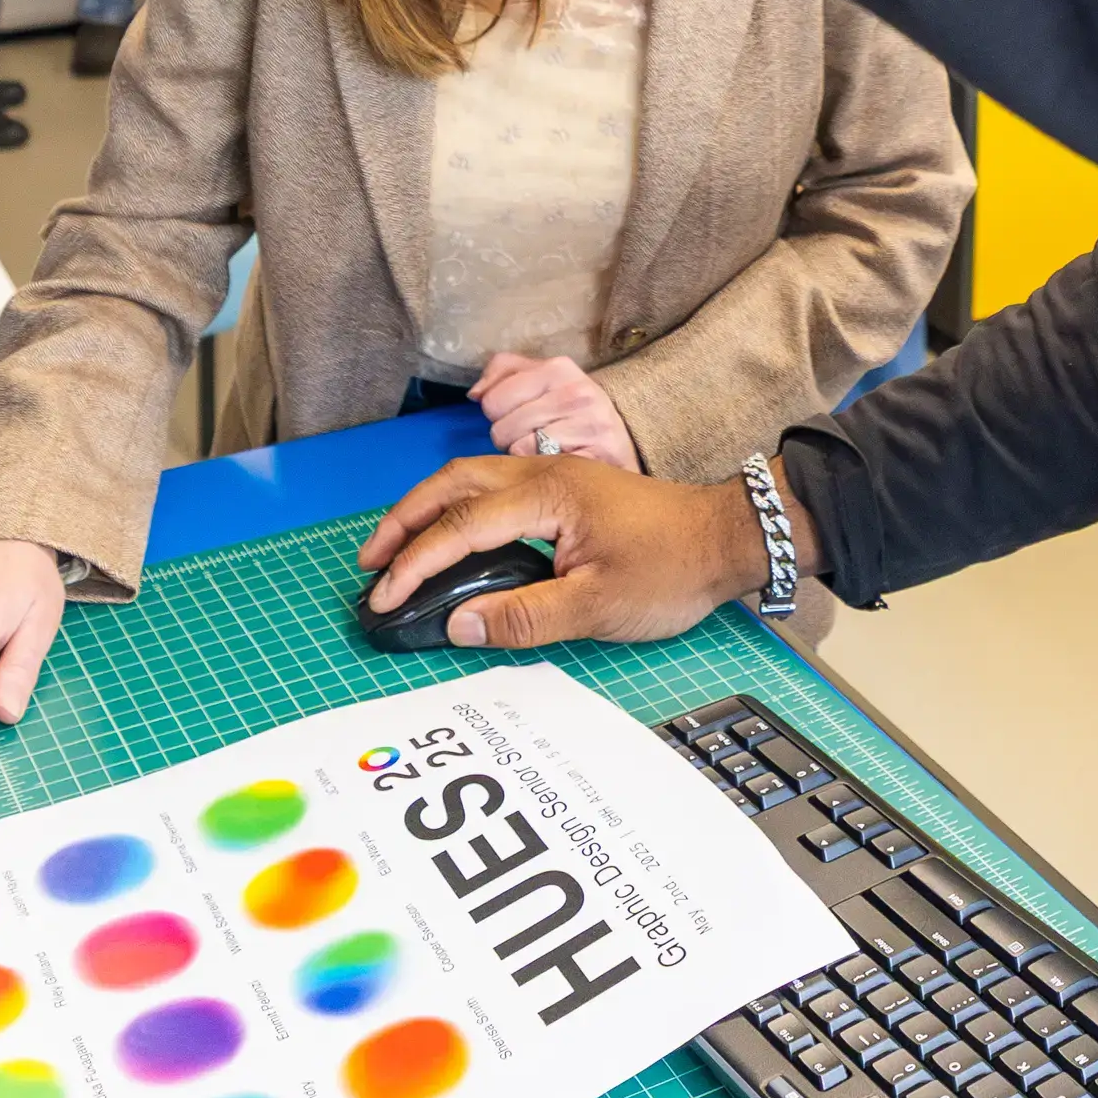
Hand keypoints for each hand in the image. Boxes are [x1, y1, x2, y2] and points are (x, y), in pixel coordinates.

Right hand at [353, 452, 765, 652]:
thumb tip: (456, 626)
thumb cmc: (671, 570)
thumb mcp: (597, 607)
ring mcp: (556, 472)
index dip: (415, 563)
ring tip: (396, 548)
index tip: (384, 598)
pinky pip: (494, 485)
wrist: (727, 538)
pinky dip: (458, 506)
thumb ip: (523, 617)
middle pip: (452, 483)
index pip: (460, 526)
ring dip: (428, 509)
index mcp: (547, 494)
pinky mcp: (567, 486)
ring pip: (471, 477)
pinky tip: (452, 534)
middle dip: (404, 521)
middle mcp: (544, 470)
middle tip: (369, 563)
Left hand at [463, 350, 638, 471]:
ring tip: (543, 450)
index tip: (515, 415)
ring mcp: (589, 426)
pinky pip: (543, 470)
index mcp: (558, 368)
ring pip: (519, 451)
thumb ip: (504, 373)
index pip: (493, 399)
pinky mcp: (596, 458)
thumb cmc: (573, 411)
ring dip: (524, 457)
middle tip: (529, 437)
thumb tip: (474, 394)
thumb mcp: (544, 379)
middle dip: (508, 438)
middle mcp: (576, 393)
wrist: (624, 443)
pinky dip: (543, 472)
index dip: (496, 413)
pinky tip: (555, 464)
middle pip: (501, 429)